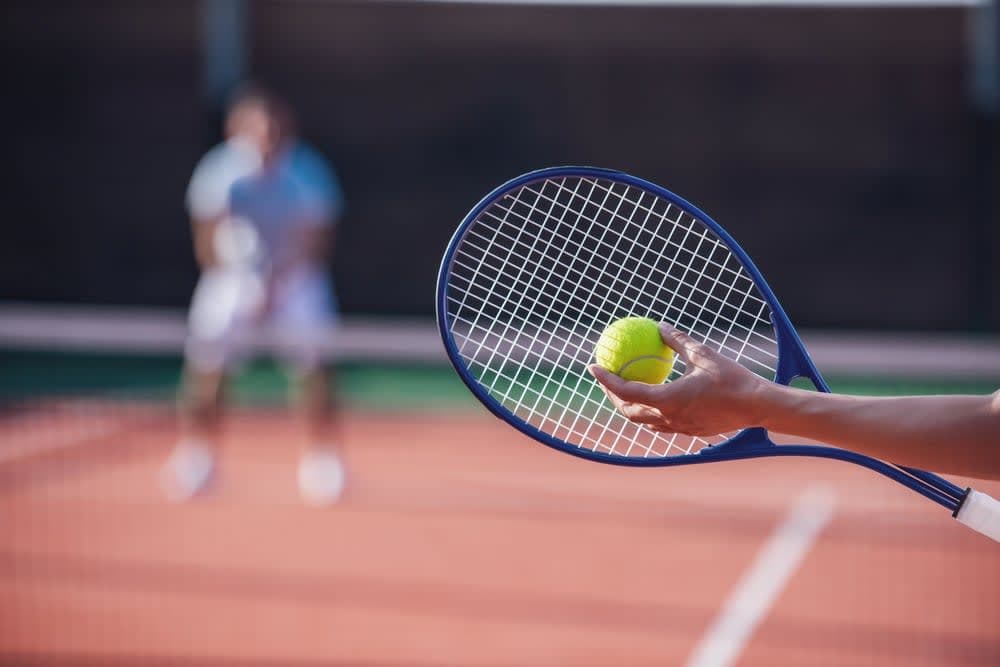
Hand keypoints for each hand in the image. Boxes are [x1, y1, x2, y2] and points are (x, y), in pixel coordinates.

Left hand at [587, 323, 769, 435]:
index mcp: (668, 399)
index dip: (606, 380)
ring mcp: (679, 428)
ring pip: (643, 421)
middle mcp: (669, 418)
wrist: (758, 406)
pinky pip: (661, 424)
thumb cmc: (732, 378)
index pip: (626, 390)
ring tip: (624, 390)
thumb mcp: (703, 354)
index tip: (593, 366)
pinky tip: (654, 400)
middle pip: (629, 411)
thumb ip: (678, 341)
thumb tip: (660, 327)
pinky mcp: (690, 431)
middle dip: (612, 396)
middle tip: (606, 378)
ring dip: (629, 406)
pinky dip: (649, 412)